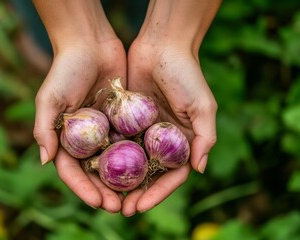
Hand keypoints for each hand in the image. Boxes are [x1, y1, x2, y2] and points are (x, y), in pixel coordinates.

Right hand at [33, 38, 126, 211]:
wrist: (90, 44)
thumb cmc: (65, 70)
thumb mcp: (50, 99)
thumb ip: (44, 129)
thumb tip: (44, 161)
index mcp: (65, 138)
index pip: (72, 171)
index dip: (83, 189)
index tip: (98, 202)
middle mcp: (86, 138)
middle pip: (94, 172)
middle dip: (105, 191)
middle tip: (120, 206)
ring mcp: (105, 130)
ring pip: (114, 162)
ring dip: (123, 181)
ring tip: (135, 197)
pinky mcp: (123, 119)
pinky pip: (130, 142)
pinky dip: (136, 157)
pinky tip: (148, 171)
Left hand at [121, 39, 216, 215]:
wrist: (162, 44)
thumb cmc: (187, 74)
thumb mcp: (203, 106)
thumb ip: (205, 138)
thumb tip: (199, 170)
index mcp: (181, 141)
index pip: (171, 176)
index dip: (157, 194)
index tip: (141, 207)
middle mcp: (161, 139)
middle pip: (148, 174)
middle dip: (136, 193)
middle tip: (120, 209)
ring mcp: (142, 129)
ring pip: (130, 162)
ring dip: (119, 180)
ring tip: (105, 196)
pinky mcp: (125, 118)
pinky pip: (116, 140)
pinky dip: (108, 156)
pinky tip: (95, 170)